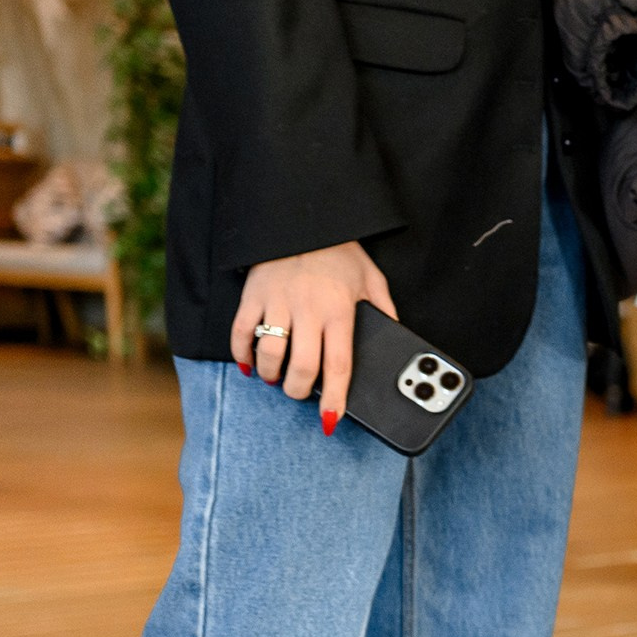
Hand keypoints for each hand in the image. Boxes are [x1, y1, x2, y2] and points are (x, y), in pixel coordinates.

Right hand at [229, 242, 397, 434]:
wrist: (303, 217)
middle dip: (299, 391)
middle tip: (300, 393)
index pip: (337, 366)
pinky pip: (240, 331)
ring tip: (277, 378)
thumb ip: (385, 311)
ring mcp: (277, 302)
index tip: (331, 418)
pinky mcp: (253, 294)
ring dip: (271, 375)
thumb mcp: (372, 279)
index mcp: (339, 312)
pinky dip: (242, 353)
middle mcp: (307, 310)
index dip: (334, 398)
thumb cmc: (340, 252)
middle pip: (301, 367)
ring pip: (269, 353)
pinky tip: (250, 364)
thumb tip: (396, 339)